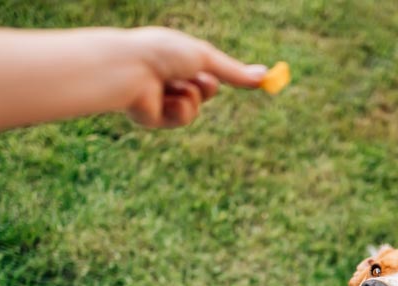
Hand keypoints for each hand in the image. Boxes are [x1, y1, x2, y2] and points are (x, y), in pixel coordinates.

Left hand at [123, 27, 266, 127]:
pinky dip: (179, 109)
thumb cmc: (163, 53)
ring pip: (196, 107)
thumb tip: (266, 76)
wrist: (130, 69)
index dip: (226, 75)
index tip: (248, 82)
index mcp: (176, 56)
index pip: (208, 68)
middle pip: (205, 91)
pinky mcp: (155, 118)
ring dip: (192, 97)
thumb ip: (233, 71)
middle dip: (206, 87)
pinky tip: (163, 99)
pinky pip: (182, 120)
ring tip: (174, 85)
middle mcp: (169, 77)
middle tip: (201, 80)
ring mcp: (162, 99)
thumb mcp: (205, 59)